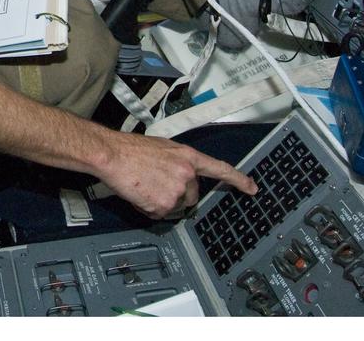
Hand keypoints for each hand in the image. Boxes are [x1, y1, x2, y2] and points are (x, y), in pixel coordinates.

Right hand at [98, 132, 256, 219]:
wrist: (112, 155)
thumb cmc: (130, 149)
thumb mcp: (163, 148)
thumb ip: (178, 162)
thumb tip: (180, 177)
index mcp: (188, 156)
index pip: (220, 170)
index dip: (239, 180)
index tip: (252, 188)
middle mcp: (187, 174)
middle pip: (191, 196)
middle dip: (177, 195)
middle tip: (155, 184)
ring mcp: (177, 190)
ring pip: (174, 207)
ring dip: (161, 202)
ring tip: (144, 185)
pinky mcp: (164, 204)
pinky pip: (160, 214)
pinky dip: (149, 208)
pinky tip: (139, 193)